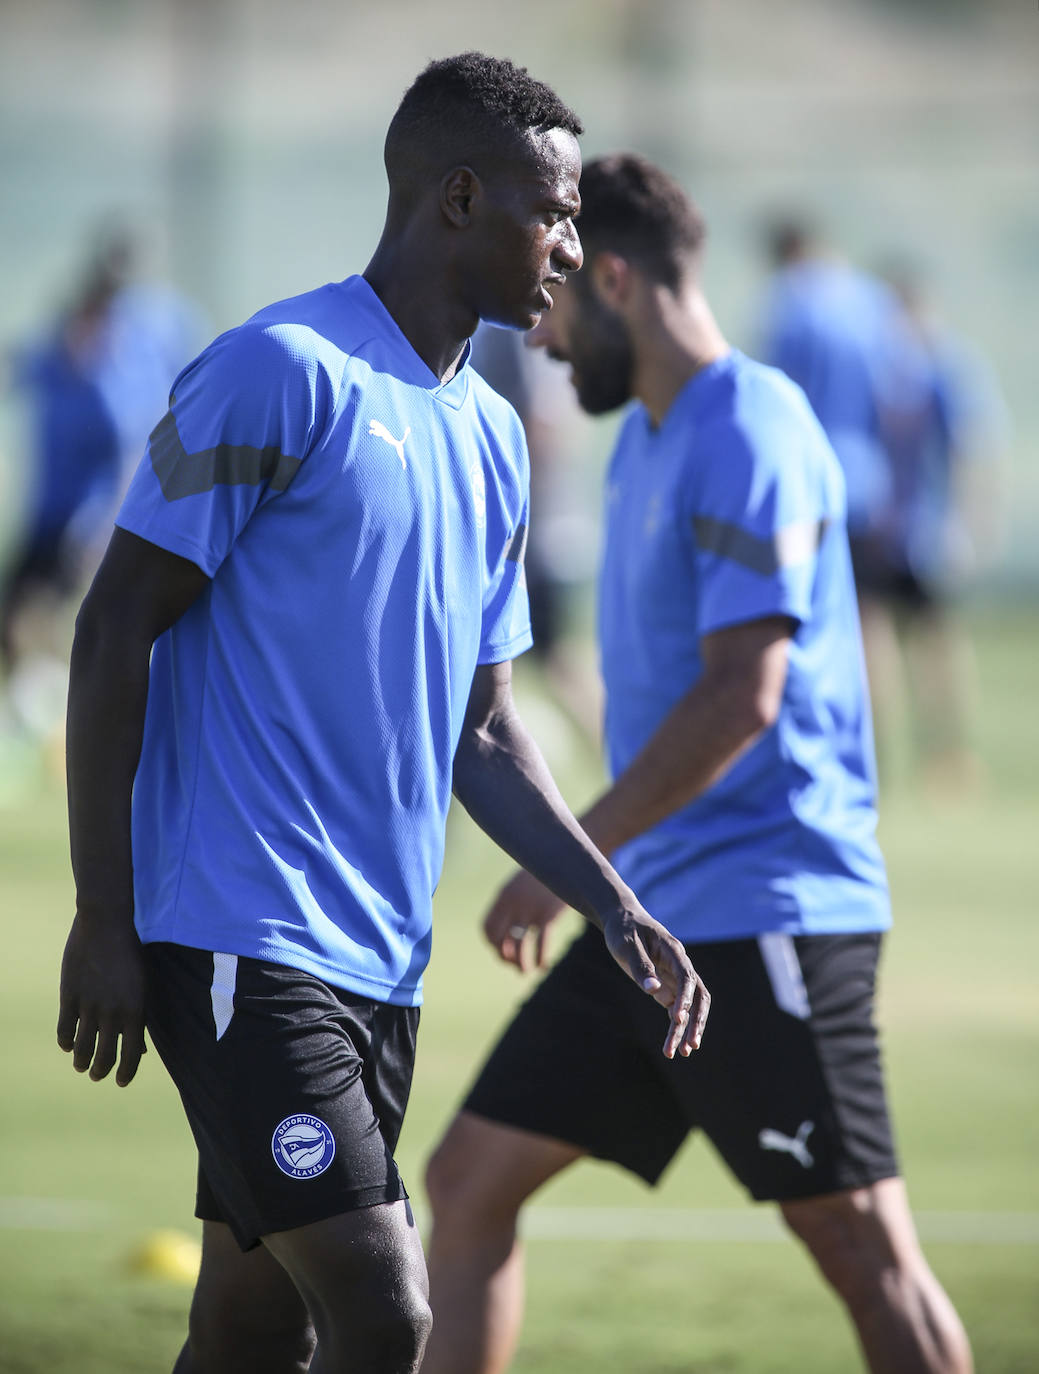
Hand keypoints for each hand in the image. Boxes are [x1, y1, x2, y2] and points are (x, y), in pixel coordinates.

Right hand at [56, 913, 146, 1085]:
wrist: (106, 924)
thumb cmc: (131, 953)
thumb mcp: (143, 985)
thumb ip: (140, 1016)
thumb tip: (139, 1048)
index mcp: (137, 1010)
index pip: (131, 1055)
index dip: (126, 1073)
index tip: (121, 1082)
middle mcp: (113, 1013)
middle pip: (105, 1057)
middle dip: (101, 1071)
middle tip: (97, 1075)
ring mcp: (89, 1006)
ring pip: (82, 1048)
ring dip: (81, 1062)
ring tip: (81, 1066)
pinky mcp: (69, 997)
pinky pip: (64, 1030)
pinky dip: (65, 1043)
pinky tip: (66, 1045)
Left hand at [483, 869, 567, 972]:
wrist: (565, 856)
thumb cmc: (545, 871)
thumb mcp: (524, 882)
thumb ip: (515, 901)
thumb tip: (513, 926)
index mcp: (504, 896)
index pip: (487, 927)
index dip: (492, 944)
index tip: (503, 950)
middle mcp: (513, 904)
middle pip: (498, 939)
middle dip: (503, 956)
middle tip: (514, 963)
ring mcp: (530, 909)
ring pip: (519, 945)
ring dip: (521, 963)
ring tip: (526, 971)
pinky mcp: (548, 914)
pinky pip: (541, 943)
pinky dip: (540, 958)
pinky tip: (543, 965)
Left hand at [601, 906, 709, 1058]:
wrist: (622, 921)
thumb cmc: (624, 930)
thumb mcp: (627, 945)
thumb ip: (641, 966)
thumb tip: (653, 990)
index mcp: (673, 952)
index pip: (687, 978)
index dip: (686, 999)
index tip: (678, 1019)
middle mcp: (680, 966)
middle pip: (698, 996)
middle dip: (696, 1021)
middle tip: (690, 1045)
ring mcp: (675, 978)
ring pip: (689, 1007)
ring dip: (686, 1029)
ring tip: (681, 1053)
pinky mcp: (666, 987)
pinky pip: (676, 1010)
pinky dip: (676, 1027)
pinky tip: (673, 1046)